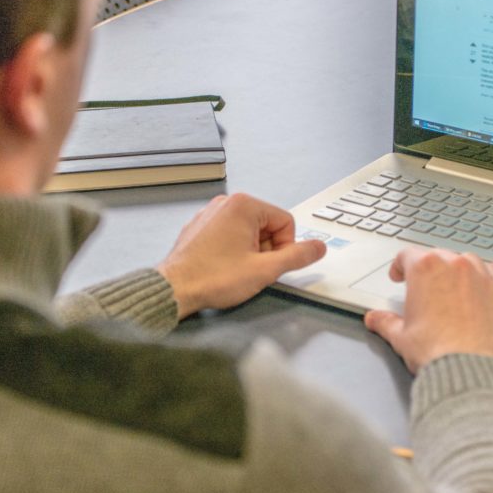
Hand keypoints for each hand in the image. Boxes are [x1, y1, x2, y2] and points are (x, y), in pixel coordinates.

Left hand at [158, 193, 326, 318]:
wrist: (174, 289)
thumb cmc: (213, 278)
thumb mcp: (265, 270)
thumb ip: (297, 256)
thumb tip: (318, 248)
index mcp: (244, 205)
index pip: (285, 222)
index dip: (284, 248)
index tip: (269, 264)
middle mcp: (226, 203)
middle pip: (267, 225)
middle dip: (265, 249)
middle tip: (251, 269)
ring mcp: (210, 214)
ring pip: (248, 231)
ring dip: (250, 251)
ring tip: (234, 269)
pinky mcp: (200, 227)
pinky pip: (229, 235)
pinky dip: (232, 251)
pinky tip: (222, 267)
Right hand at [364, 247, 492, 372]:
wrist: (469, 370)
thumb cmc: (436, 352)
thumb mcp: (400, 337)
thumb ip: (385, 322)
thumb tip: (376, 319)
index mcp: (425, 269)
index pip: (408, 255)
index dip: (400, 266)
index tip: (399, 276)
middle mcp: (455, 266)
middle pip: (437, 255)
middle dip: (428, 269)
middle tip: (422, 286)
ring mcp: (481, 276)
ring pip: (466, 261)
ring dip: (456, 270)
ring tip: (449, 286)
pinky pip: (492, 273)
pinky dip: (483, 277)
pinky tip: (478, 288)